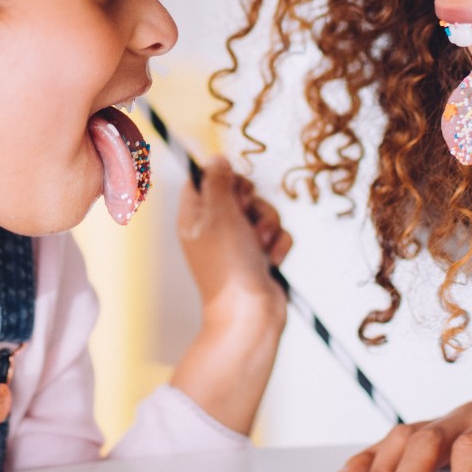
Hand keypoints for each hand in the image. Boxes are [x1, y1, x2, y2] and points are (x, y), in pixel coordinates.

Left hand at [168, 158, 290, 434]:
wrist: (249, 313)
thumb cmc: (228, 267)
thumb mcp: (220, 214)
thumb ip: (218, 182)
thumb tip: (216, 159)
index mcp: (194, 217)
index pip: (203, 181)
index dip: (222, 178)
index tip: (233, 187)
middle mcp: (214, 228)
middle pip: (239, 193)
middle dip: (253, 202)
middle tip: (246, 217)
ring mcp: (237, 244)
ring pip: (262, 213)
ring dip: (268, 224)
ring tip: (261, 244)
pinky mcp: (259, 257)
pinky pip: (276, 235)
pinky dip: (277, 244)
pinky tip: (271, 259)